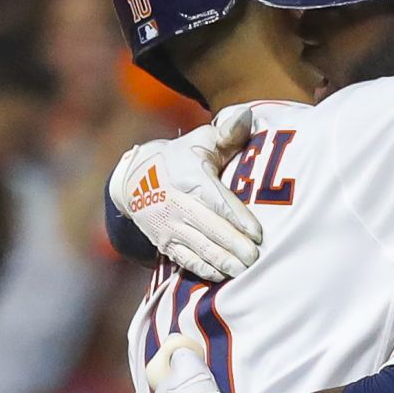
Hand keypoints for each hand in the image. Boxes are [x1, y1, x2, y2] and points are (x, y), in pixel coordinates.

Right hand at [108, 106, 262, 281]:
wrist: (135, 179)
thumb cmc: (181, 158)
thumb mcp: (201, 141)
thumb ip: (227, 133)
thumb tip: (246, 117)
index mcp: (189, 177)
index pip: (217, 200)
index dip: (237, 218)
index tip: (258, 233)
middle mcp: (177, 203)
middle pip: (209, 228)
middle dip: (233, 245)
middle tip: (255, 258)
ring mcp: (168, 225)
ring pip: (198, 247)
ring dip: (221, 261)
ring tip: (243, 271)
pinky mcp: (163, 242)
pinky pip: (184, 259)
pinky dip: (202, 269)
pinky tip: (221, 275)